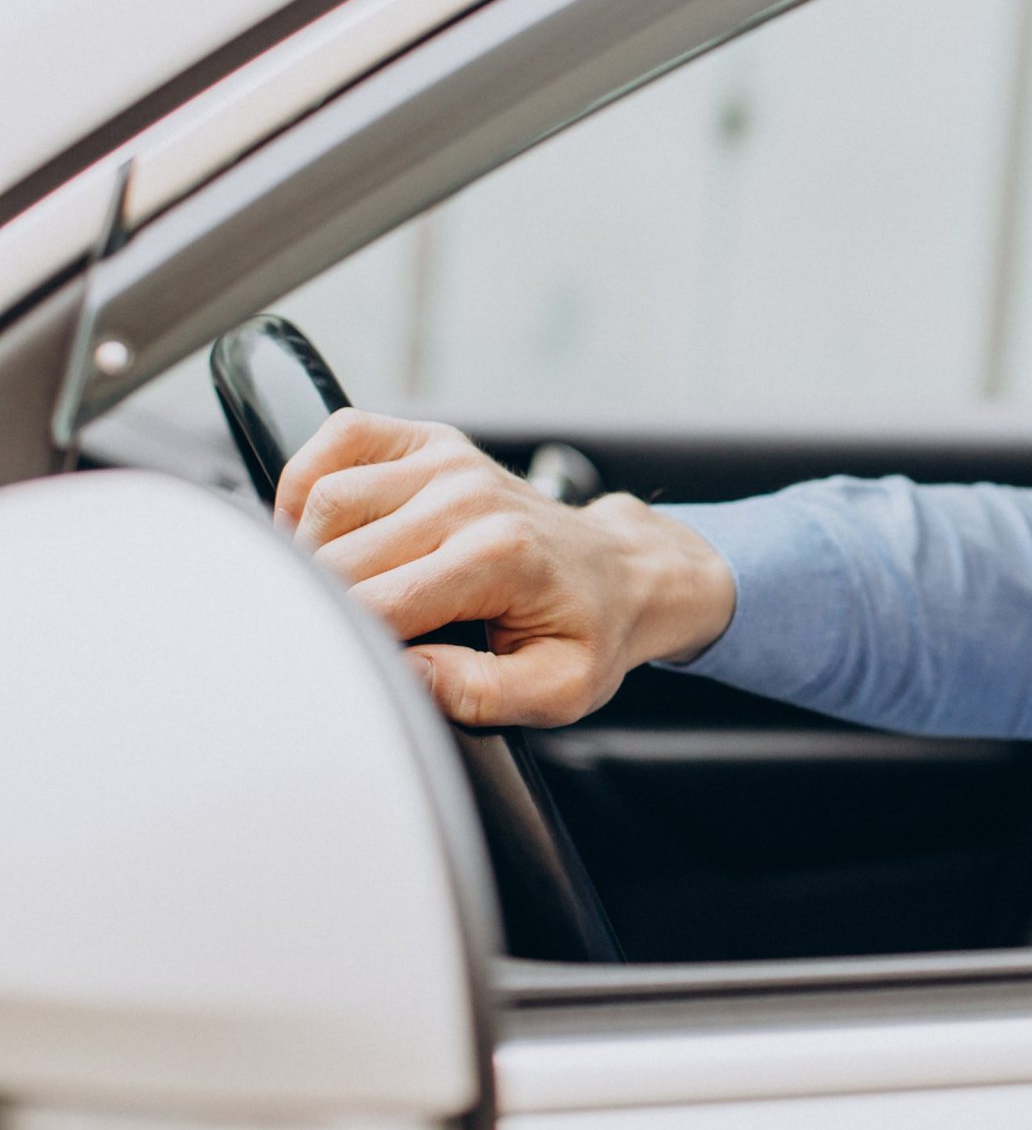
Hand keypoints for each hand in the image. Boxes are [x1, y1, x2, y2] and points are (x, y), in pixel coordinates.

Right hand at [274, 411, 734, 726]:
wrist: (624, 572)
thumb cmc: (589, 632)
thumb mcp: (558, 689)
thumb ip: (479, 692)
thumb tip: (403, 672)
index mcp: (501, 557)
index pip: (377, 606)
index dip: (348, 648)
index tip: (347, 670)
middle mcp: (470, 499)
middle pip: (340, 558)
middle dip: (328, 608)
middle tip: (346, 640)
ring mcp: (450, 464)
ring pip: (326, 500)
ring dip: (309, 550)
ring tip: (337, 592)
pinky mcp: (433, 443)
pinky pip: (341, 437)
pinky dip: (312, 480)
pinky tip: (325, 528)